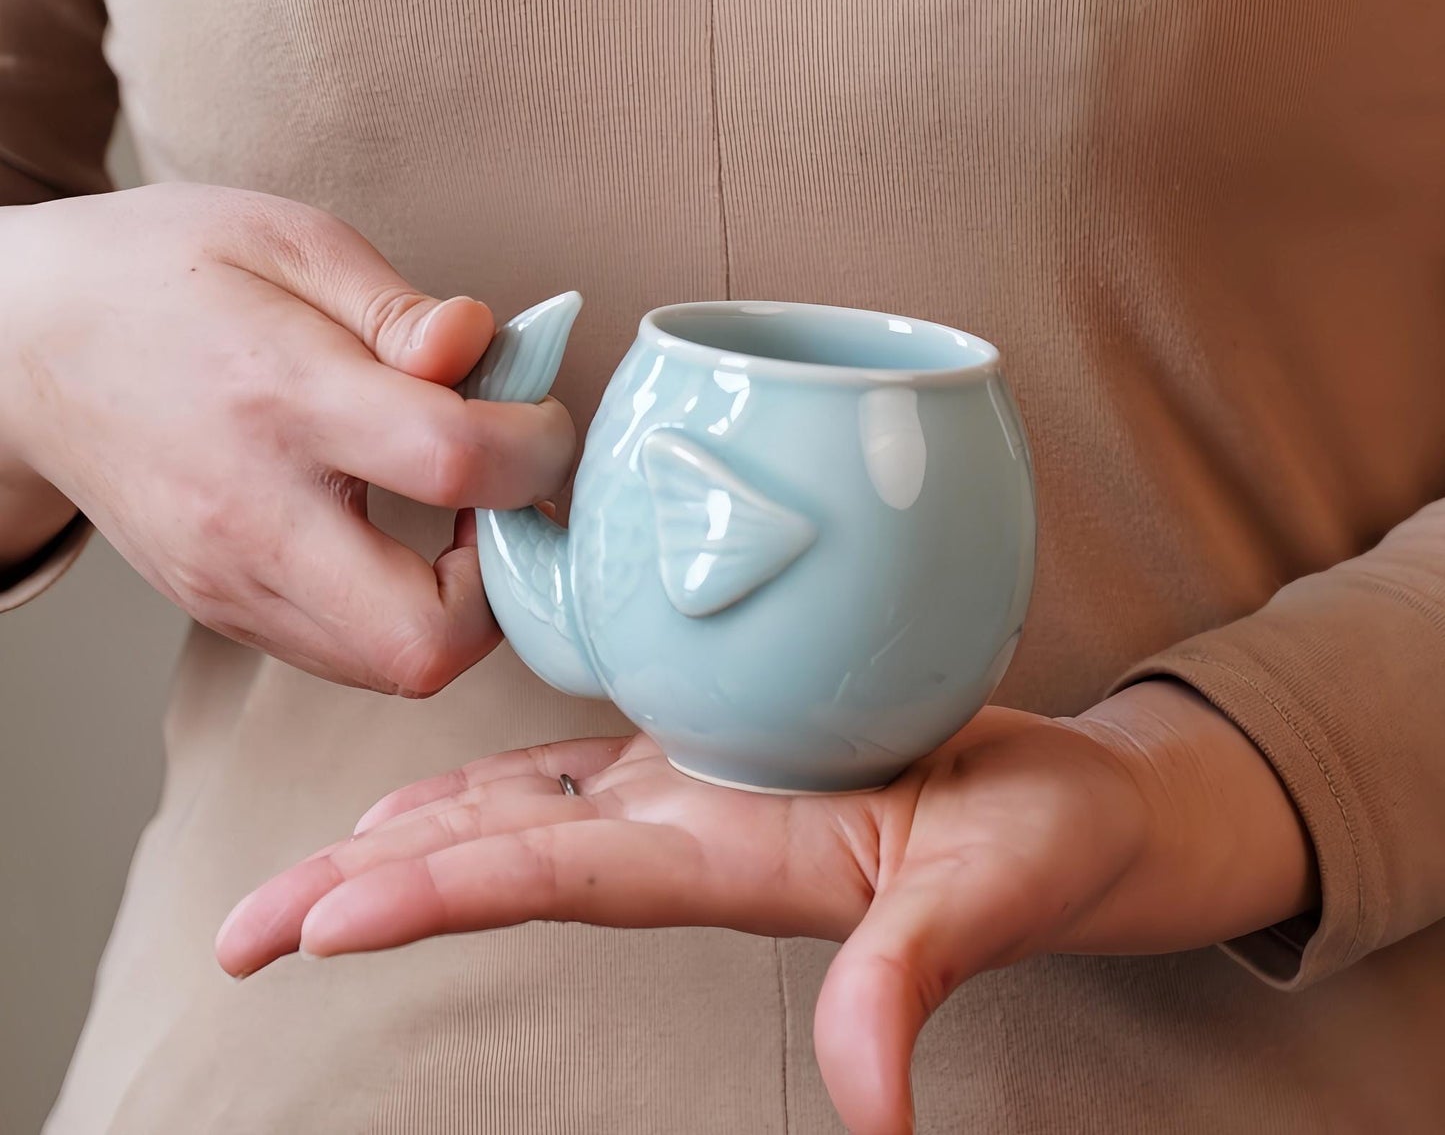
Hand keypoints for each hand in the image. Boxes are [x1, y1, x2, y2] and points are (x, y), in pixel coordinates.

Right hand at [0, 183, 573, 691]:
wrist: (18, 347)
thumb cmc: (160, 273)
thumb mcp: (285, 240)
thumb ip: (397, 308)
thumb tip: (483, 347)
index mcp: (281, 396)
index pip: (456, 460)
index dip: (539, 446)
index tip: (537, 416)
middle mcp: (252, 514)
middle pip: (427, 638)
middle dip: (509, 581)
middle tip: (507, 501)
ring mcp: (231, 581)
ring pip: (395, 669)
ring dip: (465, 603)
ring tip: (461, 510)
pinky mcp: (223, 610)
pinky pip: (349, 655)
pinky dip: (407, 611)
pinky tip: (404, 532)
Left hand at [217, 680, 1315, 1133]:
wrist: (1062, 812)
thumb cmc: (1039, 849)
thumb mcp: (984, 901)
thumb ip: (911, 981)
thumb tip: (874, 1114)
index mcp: (729, 863)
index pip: (555, 881)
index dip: (440, 893)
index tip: (320, 920)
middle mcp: (687, 836)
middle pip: (499, 860)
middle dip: (370, 888)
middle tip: (242, 928)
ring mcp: (695, 798)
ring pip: (520, 816)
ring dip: (410, 834)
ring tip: (311, 864)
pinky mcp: (717, 757)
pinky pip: (578, 771)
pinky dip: (494, 783)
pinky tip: (431, 790)